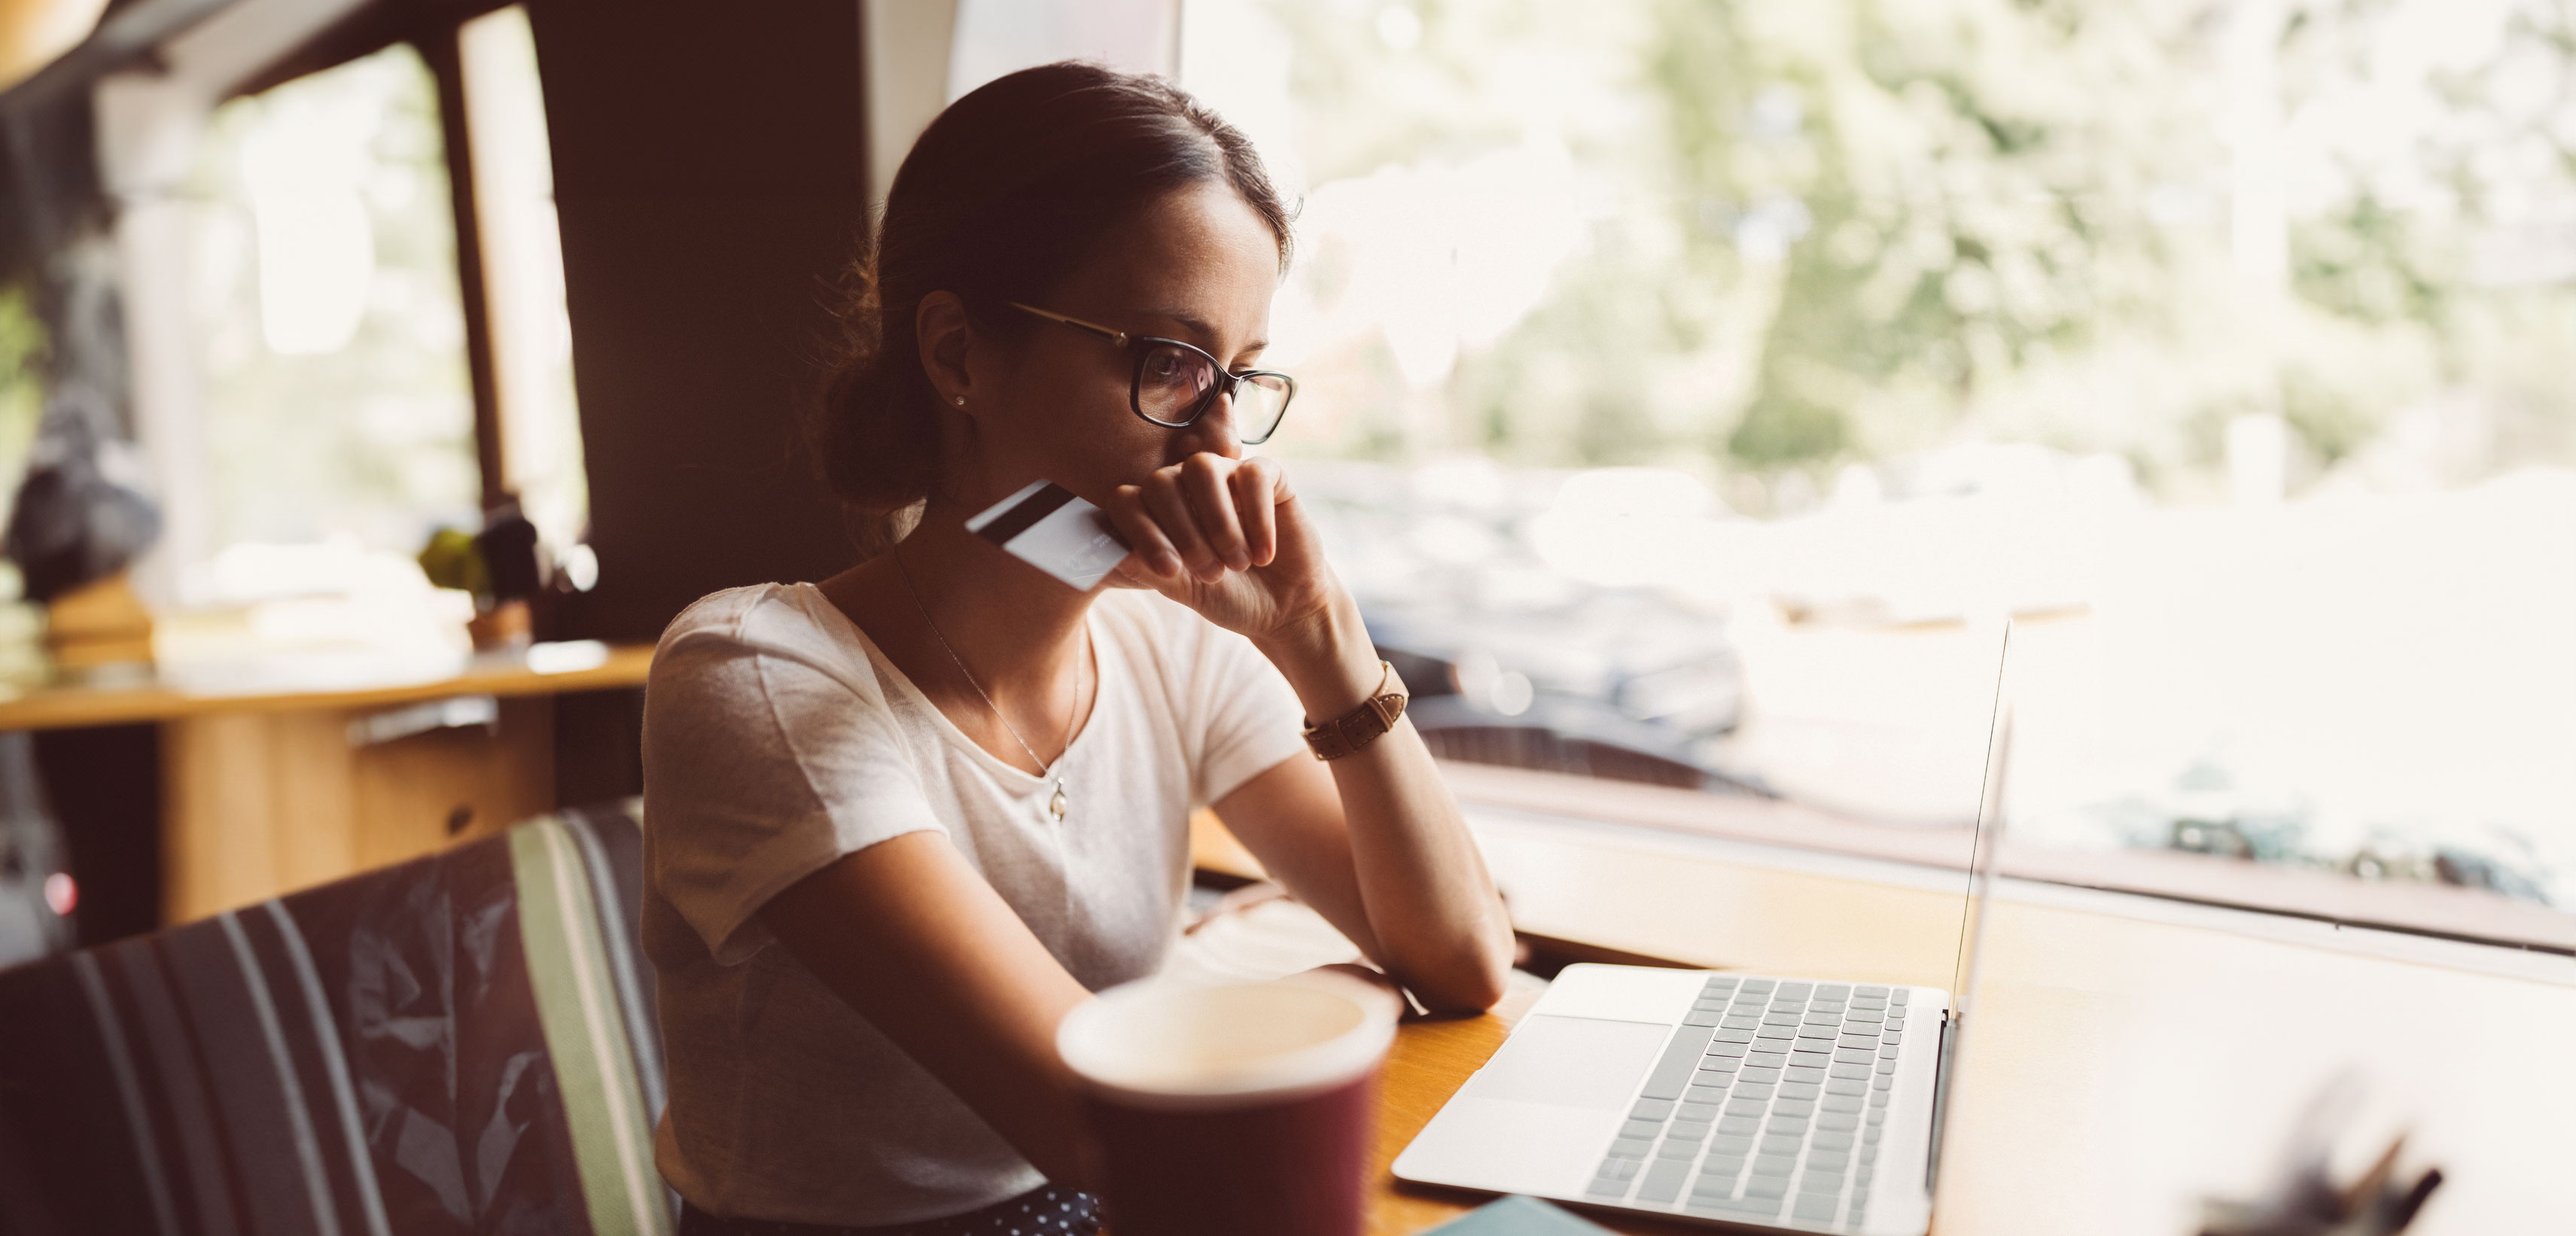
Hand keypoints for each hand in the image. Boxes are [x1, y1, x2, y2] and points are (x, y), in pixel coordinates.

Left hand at [1096, 453, 1341, 645]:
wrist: (1283, 608)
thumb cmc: (1227, 595)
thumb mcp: (1183, 589)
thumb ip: (1148, 569)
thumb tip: (1114, 552)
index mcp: (1154, 511)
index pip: (1127, 500)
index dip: (1141, 531)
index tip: (1168, 570)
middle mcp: (1184, 485)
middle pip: (1161, 481)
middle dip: (1183, 532)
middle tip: (1210, 573)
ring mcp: (1224, 475)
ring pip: (1202, 469)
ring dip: (1218, 522)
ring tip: (1236, 563)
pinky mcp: (1267, 476)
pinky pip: (1253, 475)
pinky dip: (1257, 518)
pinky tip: (1264, 554)